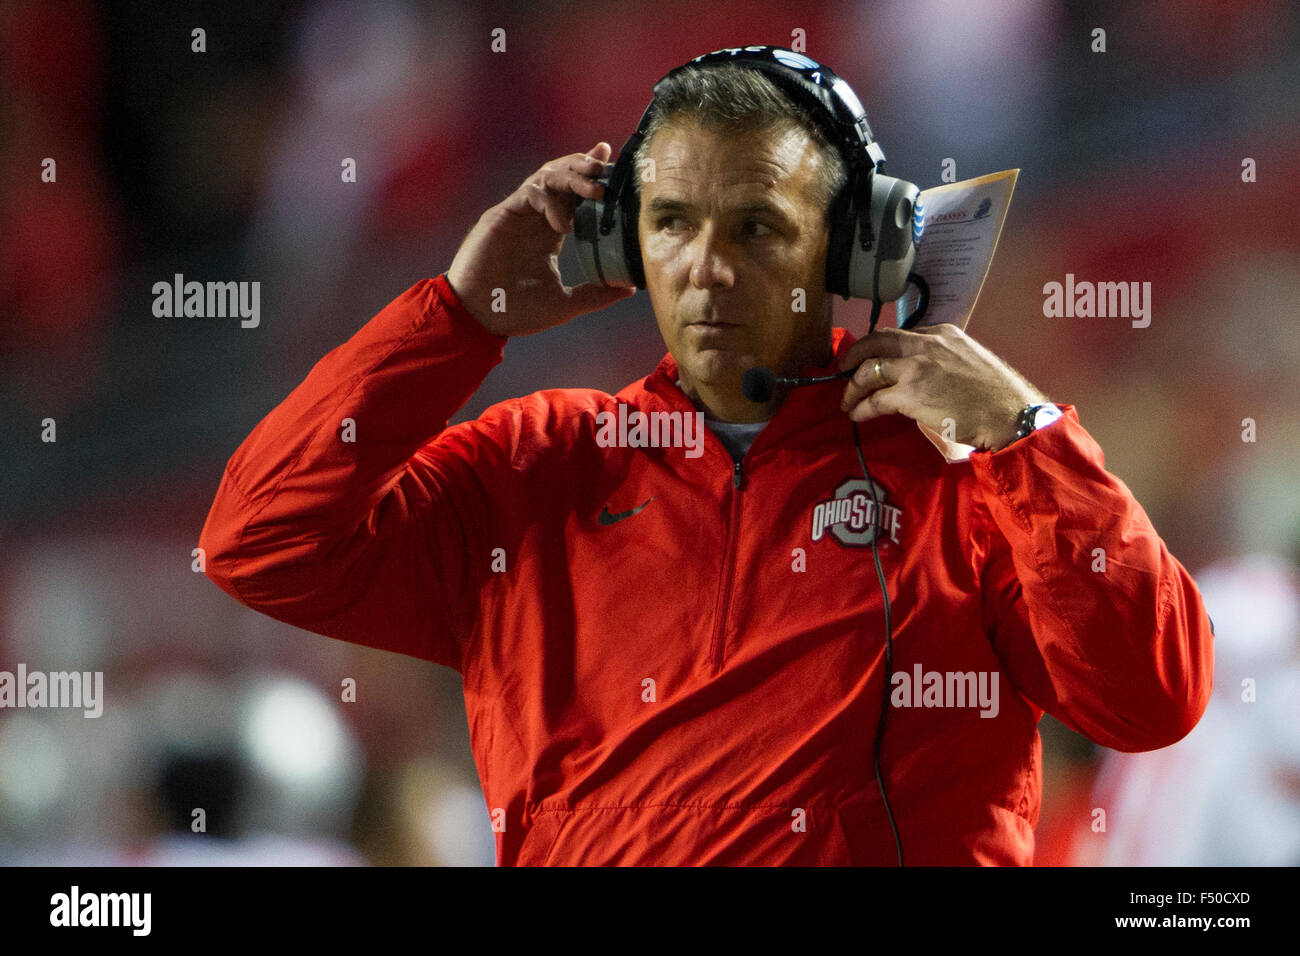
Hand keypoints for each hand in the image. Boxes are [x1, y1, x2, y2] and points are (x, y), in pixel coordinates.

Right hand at [446, 142, 635, 335]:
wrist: (478, 318)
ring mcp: (518, 214)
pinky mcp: (501, 216)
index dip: (590, 175)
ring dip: (572, 175)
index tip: (609, 158)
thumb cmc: (515, 311)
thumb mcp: (565, 303)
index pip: (573, 195)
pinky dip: (550, 201)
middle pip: (562, 177)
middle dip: (584, 167)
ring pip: (547, 177)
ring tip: (594, 185)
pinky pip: (530, 193)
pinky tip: (562, 224)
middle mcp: (535, 218)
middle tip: (605, 167)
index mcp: (549, 232)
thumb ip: (596, 294)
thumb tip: (630, 287)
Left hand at [835, 324, 1047, 451]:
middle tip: (843, 370)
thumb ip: (943, 359)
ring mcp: (916, 367)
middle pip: (876, 341)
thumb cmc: (996, 395)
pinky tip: (857, 415)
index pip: (900, 334)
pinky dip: (861, 407)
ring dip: (852, 387)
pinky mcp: (910, 393)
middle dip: (853, 354)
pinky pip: (874, 399)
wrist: (1009, 413)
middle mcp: (926, 343)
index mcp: (942, 332)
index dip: (879, 348)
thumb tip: (925, 375)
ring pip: (868, 370)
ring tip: (846, 401)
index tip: (869, 359)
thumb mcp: (969, 360)